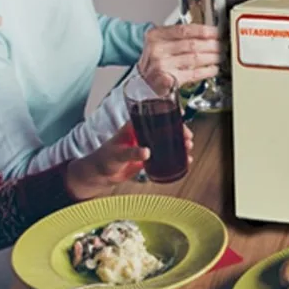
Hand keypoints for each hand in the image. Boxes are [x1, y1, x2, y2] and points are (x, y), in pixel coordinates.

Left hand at [65, 123, 194, 200]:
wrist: (99, 176)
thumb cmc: (103, 160)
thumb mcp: (118, 154)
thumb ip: (132, 153)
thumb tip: (147, 152)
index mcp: (134, 127)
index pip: (153, 115)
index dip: (168, 113)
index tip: (180, 113)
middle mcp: (142, 134)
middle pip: (164, 128)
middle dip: (178, 131)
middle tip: (188, 137)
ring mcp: (146, 145)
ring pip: (167, 141)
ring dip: (179, 143)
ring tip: (188, 147)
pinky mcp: (148, 158)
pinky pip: (165, 155)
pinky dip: (175, 156)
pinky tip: (184, 159)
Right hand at [139, 24, 220, 95]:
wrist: (142, 80)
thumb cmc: (156, 60)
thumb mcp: (161, 42)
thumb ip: (180, 37)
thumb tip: (207, 34)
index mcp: (156, 35)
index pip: (184, 30)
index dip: (204, 31)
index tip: (216, 32)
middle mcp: (157, 49)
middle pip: (192, 44)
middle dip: (211, 45)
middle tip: (222, 45)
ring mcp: (162, 65)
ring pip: (194, 58)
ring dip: (211, 57)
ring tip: (220, 56)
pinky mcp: (168, 80)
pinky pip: (193, 74)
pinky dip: (206, 71)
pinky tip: (213, 69)